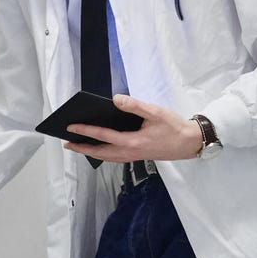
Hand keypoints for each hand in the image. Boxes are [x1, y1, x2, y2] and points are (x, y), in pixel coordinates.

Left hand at [63, 94, 204, 162]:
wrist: (189, 143)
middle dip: (82, 147)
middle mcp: (130, 152)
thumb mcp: (155, 112)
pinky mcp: (137, 156)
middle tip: (67, 143)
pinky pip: (114, 157)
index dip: (85, 131)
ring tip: (78, 146)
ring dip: (91, 152)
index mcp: (132, 142)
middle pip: (100, 152)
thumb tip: (116, 100)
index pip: (103, 136)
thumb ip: (134, 105)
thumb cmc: (174, 127)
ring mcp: (133, 156)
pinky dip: (103, 153)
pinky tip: (99, 148)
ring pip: (107, 157)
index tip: (71, 127)